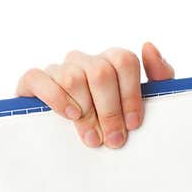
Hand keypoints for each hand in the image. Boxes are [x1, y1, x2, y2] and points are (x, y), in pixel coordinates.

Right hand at [13, 41, 175, 147]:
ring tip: (92, 138)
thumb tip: (149, 47)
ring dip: (86, 112)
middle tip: (114, 140)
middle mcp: (84, 60)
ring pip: (73, 78)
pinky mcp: (33, 81)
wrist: (70, 145)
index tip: (133, 124)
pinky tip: (69, 115)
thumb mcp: (145, 102)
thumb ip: (158, 77)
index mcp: (110, 62)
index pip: (124, 61)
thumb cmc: (113, 121)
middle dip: (110, 110)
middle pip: (100, 72)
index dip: (130, 94)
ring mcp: (58, 69)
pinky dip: (55, 98)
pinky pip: (38, 77)